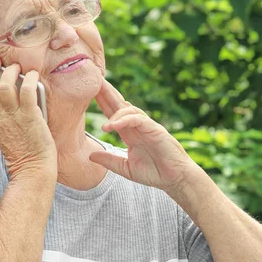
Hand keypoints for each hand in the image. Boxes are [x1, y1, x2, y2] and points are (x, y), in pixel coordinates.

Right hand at [0, 56, 56, 179]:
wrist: (34, 170)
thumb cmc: (25, 156)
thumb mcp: (7, 138)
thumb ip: (5, 122)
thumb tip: (10, 102)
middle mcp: (0, 120)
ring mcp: (14, 118)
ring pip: (4, 87)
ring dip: (9, 72)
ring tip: (15, 66)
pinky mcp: (30, 117)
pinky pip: (26, 91)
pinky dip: (29, 80)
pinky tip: (32, 75)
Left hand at [89, 79, 196, 193]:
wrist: (174, 179)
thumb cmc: (153, 173)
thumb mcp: (125, 168)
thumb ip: (109, 160)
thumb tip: (90, 156)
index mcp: (129, 133)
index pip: (113, 113)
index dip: (102, 102)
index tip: (86, 93)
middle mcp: (136, 126)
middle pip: (120, 105)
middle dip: (107, 93)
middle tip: (94, 81)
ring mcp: (146, 126)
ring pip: (129, 110)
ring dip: (114, 110)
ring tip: (100, 114)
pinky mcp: (155, 129)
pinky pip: (138, 120)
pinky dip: (125, 120)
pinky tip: (112, 126)